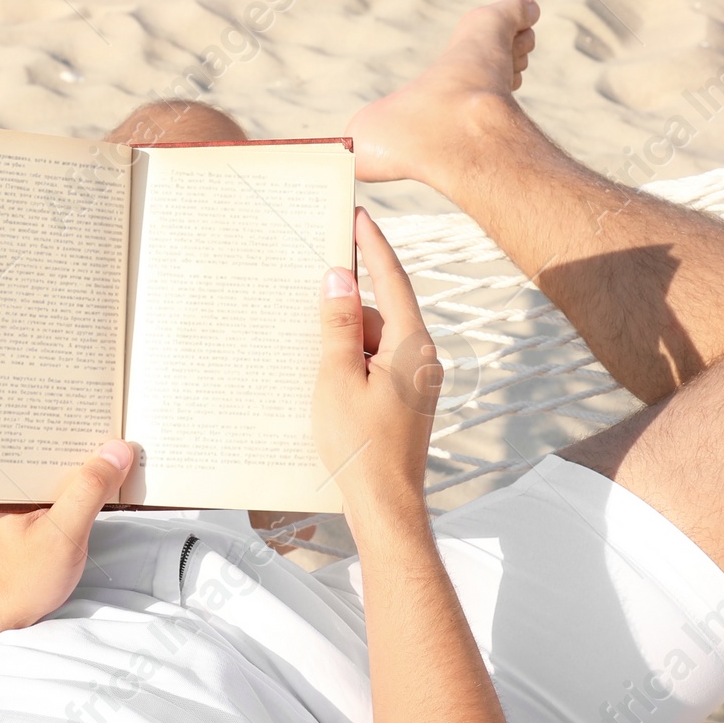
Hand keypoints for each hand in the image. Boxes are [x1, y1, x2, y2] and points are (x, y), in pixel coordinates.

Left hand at [0, 442, 133, 642]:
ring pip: (68, 474)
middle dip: (95, 444)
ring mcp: (29, 500)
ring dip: (95, 468)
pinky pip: (67, 494)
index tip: (119, 413)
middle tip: (133, 432)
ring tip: (128, 453)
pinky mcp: (38, 518)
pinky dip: (89, 490)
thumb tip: (118, 449)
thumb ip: (89, 491)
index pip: (54, 437)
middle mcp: (20, 481)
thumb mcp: (63, 532)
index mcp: (17, 475)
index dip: (86, 424)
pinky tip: (110, 487)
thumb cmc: (21, 577)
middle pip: (63, 453)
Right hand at [312, 210, 438, 543]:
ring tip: (303, 348)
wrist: (384, 506)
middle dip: (344, 306)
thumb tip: (337, 280)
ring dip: (342, 341)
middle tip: (306, 287)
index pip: (392, 280)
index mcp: (412, 347)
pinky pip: (374, 366)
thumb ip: (338, 326)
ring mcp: (414, 382)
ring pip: (374, 342)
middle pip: (380, 312)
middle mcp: (420, 359)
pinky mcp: (403, 401)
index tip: (358, 216)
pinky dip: (348, 364)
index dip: (373, 246)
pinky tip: (318, 377)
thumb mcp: (337, 379)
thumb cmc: (359, 447)